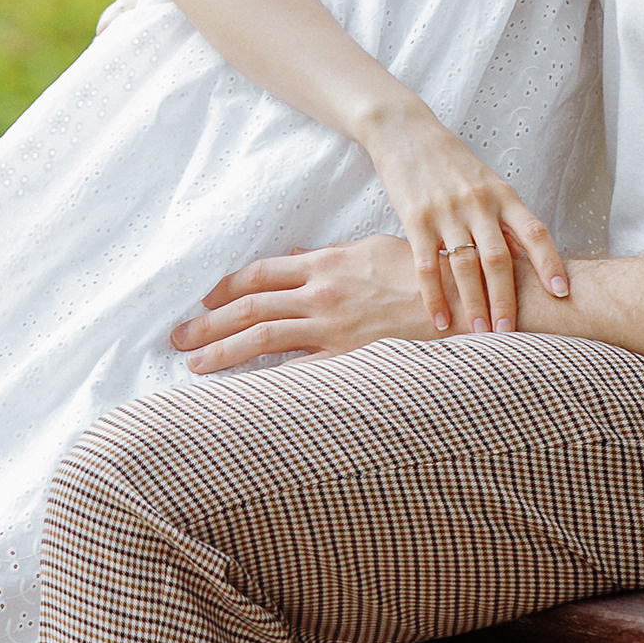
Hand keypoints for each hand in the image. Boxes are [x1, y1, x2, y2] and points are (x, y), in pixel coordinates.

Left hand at [173, 240, 435, 373]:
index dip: (226, 287)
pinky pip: (297, 373)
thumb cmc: (426, 277)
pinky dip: (266, 381)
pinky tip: (243, 391)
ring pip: (261, 339)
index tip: (204, 300)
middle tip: (177, 338)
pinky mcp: (349, 360)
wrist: (467, 305)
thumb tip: (301, 258)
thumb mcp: (374, 251)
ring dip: (220, 351)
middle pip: (248, 307)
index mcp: (327, 264)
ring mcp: (333, 330)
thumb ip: (332, 259)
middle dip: (207, 323)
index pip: (261, 274)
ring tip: (193, 364)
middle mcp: (322, 295)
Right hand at [361, 105, 569, 333]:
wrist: (405, 132)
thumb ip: (505, 219)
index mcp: (502, 195)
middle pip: (498, 259)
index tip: (562, 292)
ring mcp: (446, 211)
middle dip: (506, 300)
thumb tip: (528, 260)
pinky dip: (434, 296)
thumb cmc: (451, 164)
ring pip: (465, 267)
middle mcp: (478, 203)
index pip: (534, 231)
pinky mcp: (415, 218)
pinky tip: (440, 319)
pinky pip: (426, 265)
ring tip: (479, 334)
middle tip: (510, 333)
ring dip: (473, 304)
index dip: (550, 262)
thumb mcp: (486, 183)